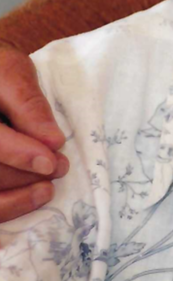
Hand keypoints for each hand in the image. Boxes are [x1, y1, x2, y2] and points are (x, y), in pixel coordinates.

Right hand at [0, 42, 68, 221]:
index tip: (52, 161)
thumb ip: (28, 104)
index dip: (19, 154)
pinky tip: (29, 198)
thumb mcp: (9, 73)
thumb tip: (53, 141)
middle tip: (59, 169)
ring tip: (47, 188)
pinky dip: (5, 207)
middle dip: (22, 176)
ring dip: (13, 198)